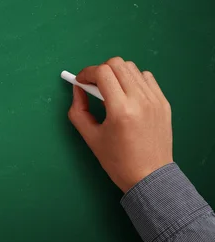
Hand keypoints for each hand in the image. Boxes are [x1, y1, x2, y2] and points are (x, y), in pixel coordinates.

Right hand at [67, 57, 172, 192]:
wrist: (150, 177)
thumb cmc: (117, 161)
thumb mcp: (90, 137)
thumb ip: (78, 110)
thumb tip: (78, 88)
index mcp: (121, 109)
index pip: (102, 72)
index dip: (86, 73)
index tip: (80, 81)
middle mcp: (140, 100)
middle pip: (117, 64)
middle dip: (100, 70)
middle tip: (94, 85)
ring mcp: (155, 100)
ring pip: (132, 68)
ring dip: (117, 74)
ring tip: (111, 91)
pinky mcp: (164, 102)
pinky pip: (146, 78)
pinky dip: (133, 80)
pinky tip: (127, 94)